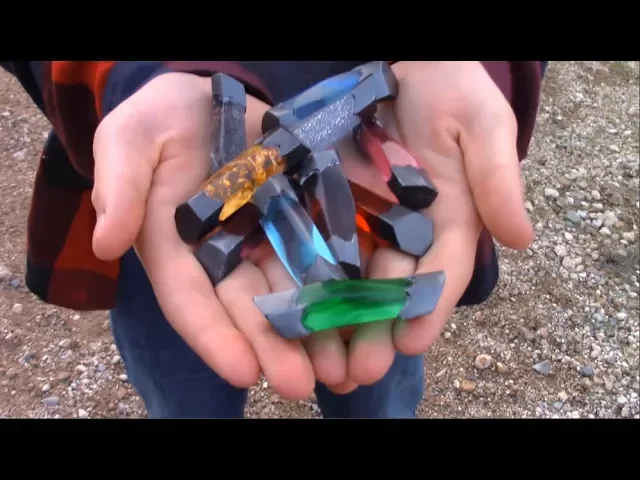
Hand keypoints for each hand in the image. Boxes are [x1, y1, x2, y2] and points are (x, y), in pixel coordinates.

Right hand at [91, 73, 319, 399]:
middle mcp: (225, 256)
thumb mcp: (128, 141)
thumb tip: (107, 242)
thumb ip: (120, 187)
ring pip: (293, 290)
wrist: (207, 100)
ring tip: (343, 368)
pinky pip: (327, 249)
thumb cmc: (159, 121)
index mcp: (177, 250)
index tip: (242, 371)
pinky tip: (367, 309)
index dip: (214, 337)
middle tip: (303, 385)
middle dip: (275, 348)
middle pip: (250, 307)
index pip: (191, 300)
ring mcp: (267, 238)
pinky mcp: (302, 216)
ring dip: (317, 331)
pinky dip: (346, 280)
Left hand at [329, 61, 534, 387]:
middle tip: (358, 371)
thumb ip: (498, 179)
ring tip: (321, 356)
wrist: (411, 65)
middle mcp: (409, 229)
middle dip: (378, 329)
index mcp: (451, 219)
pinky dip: (308, 273)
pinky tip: (292, 304)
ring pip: (353, 273)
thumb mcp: (483, 126)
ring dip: (339, 316)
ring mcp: (368, 217)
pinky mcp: (334, 200)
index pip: (444, 271)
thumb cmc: (454, 90)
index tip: (411, 342)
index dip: (430, 306)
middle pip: (394, 285)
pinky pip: (319, 240)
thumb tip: (522, 239)